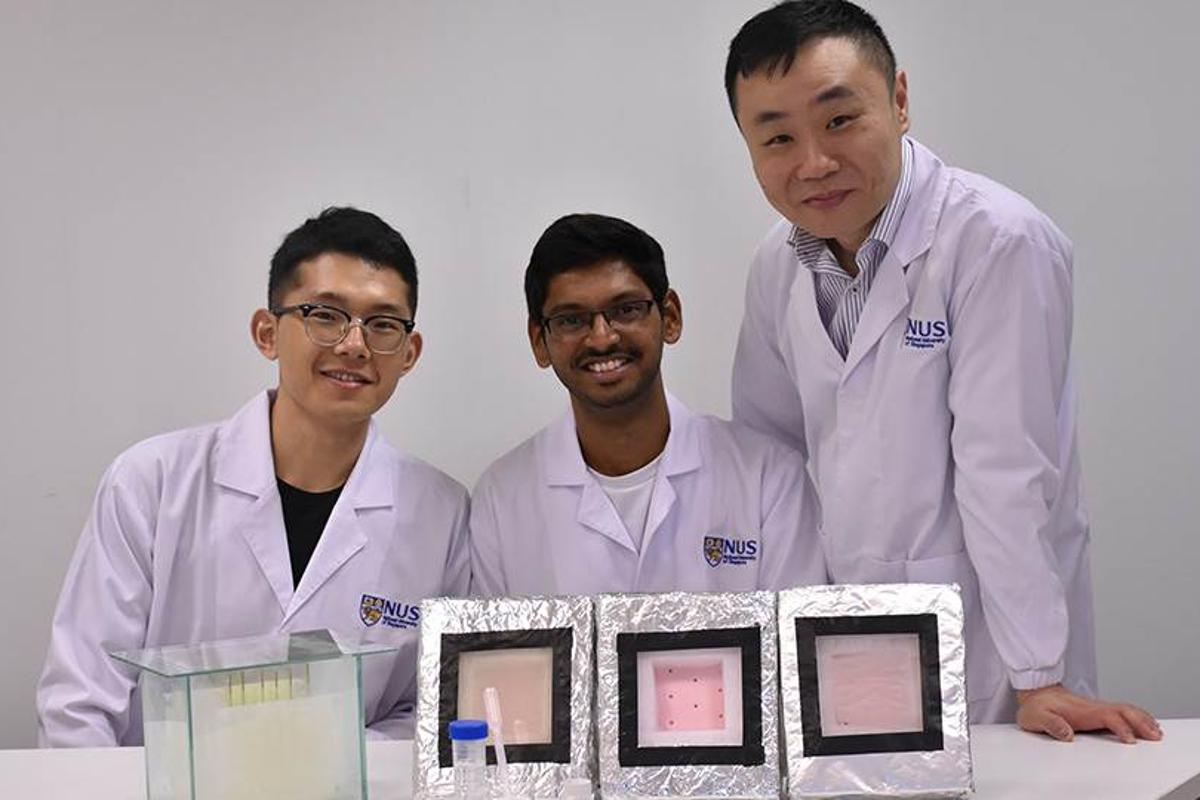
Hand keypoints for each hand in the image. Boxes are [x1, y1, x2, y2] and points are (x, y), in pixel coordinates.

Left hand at [1016, 684, 1161, 742]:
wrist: (1035, 693)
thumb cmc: (1036, 706)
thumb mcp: (1036, 716)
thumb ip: (1050, 724)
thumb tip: (1066, 734)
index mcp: (1082, 710)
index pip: (1108, 716)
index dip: (1121, 727)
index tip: (1131, 740)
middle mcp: (1093, 707)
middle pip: (1123, 711)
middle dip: (1141, 722)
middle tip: (1156, 736)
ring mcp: (1097, 708)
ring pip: (1125, 710)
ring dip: (1142, 719)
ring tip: (1157, 732)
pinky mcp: (1097, 712)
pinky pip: (1121, 712)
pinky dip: (1137, 717)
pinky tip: (1145, 724)